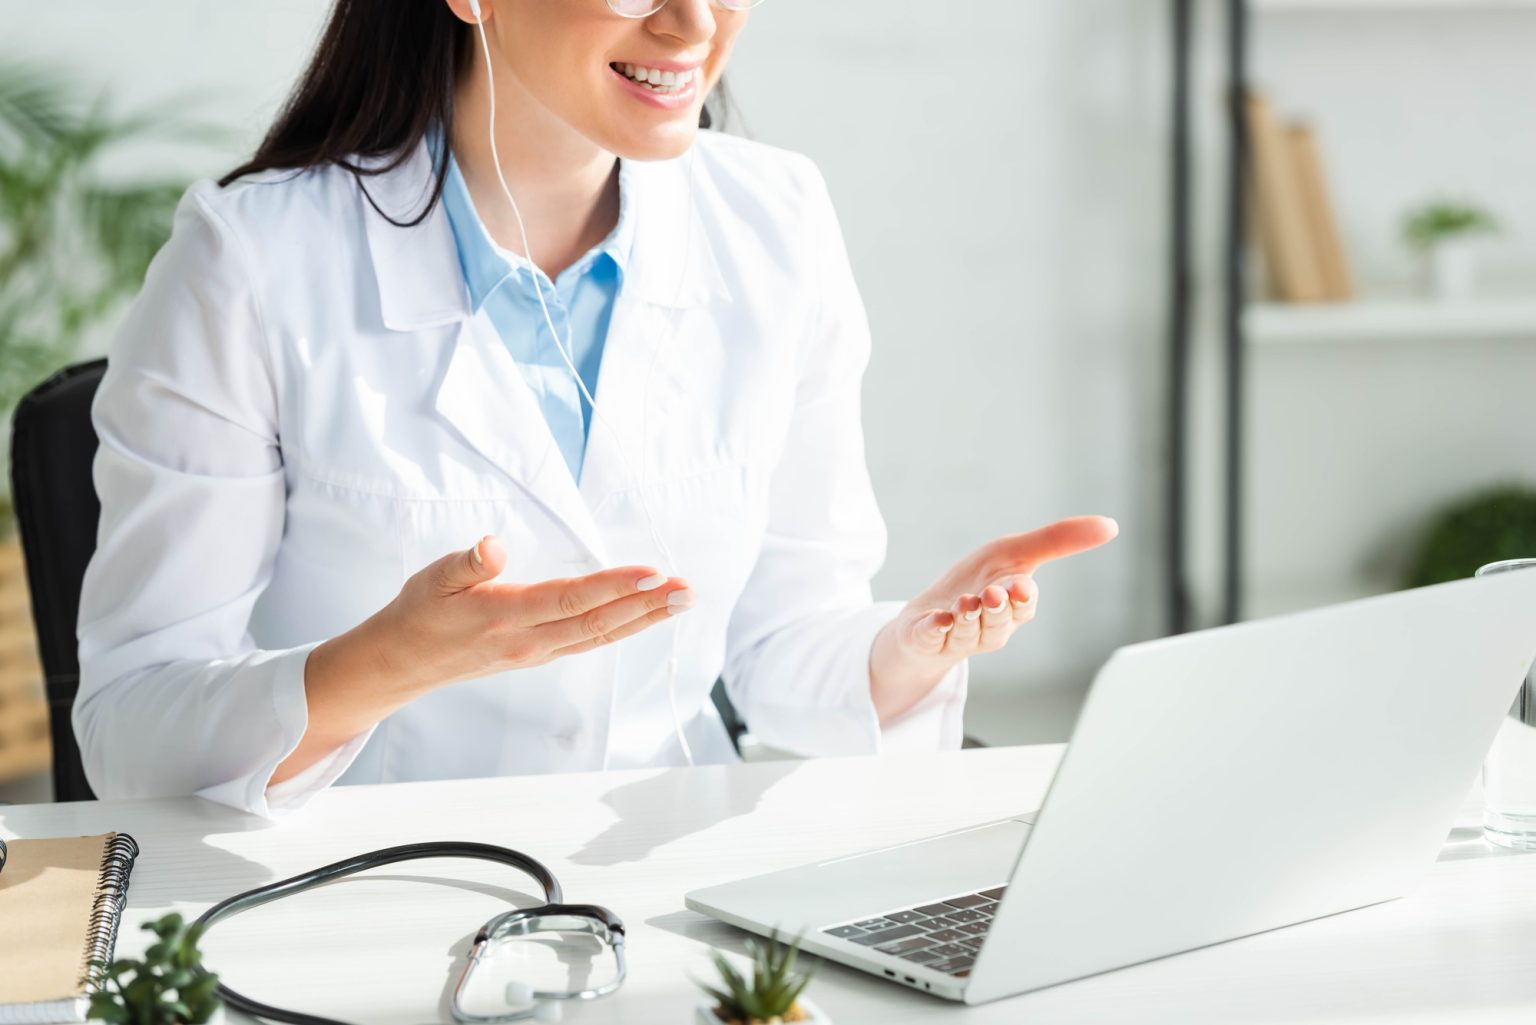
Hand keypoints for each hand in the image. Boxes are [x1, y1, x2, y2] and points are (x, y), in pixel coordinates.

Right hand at [279, 536, 692, 785]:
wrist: (404, 664)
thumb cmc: (420, 612)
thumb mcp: (432, 578)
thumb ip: (466, 563)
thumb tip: (493, 546)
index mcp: (505, 616)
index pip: (571, 598)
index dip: (614, 587)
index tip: (652, 573)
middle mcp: (530, 640)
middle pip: (599, 622)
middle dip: (647, 605)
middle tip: (688, 590)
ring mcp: (538, 652)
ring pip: (601, 635)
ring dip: (645, 618)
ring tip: (681, 601)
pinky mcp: (540, 655)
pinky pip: (590, 641)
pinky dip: (623, 628)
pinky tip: (646, 616)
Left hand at [869, 516, 1119, 720]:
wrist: (927, 616)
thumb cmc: (977, 582)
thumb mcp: (1013, 553)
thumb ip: (1057, 541)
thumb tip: (1112, 526)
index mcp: (1012, 608)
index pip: (1023, 606)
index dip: (1021, 598)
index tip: (1019, 585)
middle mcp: (990, 628)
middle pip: (998, 623)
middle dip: (995, 610)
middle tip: (990, 595)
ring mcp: (958, 637)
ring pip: (967, 632)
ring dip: (966, 618)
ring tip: (964, 603)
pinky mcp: (926, 639)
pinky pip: (932, 638)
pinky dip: (934, 629)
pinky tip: (937, 619)